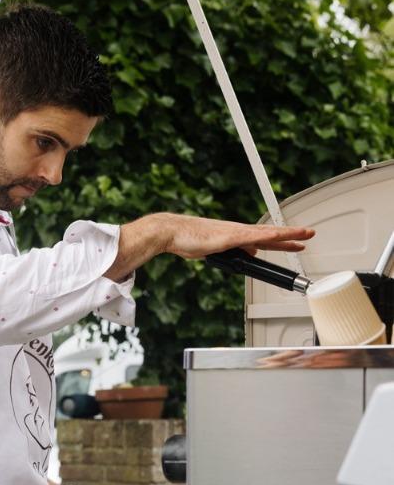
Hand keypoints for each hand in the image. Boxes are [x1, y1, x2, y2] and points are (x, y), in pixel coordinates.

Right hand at [166, 214, 314, 259]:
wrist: (174, 232)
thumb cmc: (191, 240)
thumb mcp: (219, 249)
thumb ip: (236, 251)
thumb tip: (252, 253)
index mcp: (238, 235)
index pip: (266, 239)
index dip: (284, 240)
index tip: (298, 242)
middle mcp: (240, 231)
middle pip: (272, 234)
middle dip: (292, 235)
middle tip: (310, 234)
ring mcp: (235, 232)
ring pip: (266, 233)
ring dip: (285, 233)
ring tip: (303, 234)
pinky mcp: (227, 236)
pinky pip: (251, 236)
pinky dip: (266, 235)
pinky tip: (278, 235)